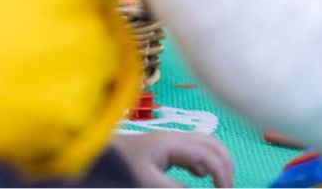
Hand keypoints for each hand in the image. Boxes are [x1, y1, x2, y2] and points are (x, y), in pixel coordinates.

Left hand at [112, 131, 233, 187]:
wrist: (93, 154)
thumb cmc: (119, 166)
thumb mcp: (146, 182)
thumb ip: (174, 188)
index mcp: (173, 143)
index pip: (208, 155)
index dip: (222, 174)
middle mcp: (175, 137)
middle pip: (212, 143)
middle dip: (225, 164)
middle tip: (228, 188)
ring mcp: (170, 141)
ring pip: (205, 144)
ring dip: (217, 161)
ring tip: (220, 183)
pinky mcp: (163, 147)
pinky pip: (193, 149)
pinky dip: (204, 161)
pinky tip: (200, 175)